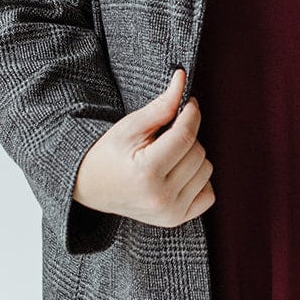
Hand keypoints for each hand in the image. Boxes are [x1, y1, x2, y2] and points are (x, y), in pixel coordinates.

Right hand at [72, 67, 215, 228]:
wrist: (91, 187)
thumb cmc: (108, 153)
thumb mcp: (130, 126)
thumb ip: (161, 106)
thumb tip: (183, 78)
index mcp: (147, 173)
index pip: (185, 136)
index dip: (191, 114)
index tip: (188, 103)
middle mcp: (161, 198)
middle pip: (198, 152)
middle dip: (186, 136)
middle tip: (164, 135)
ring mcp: (170, 213)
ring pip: (206, 170)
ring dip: (192, 157)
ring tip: (166, 156)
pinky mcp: (176, 220)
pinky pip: (209, 193)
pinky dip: (198, 180)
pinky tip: (177, 174)